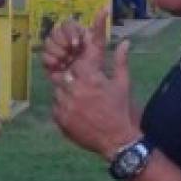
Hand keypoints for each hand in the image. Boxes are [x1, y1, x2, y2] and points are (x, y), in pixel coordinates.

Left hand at [45, 9, 140, 158]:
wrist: (116, 139)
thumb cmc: (120, 109)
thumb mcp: (123, 83)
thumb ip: (120, 61)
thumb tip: (125, 41)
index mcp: (89, 79)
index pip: (75, 64)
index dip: (80, 70)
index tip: (86, 77)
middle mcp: (74, 91)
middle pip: (63, 77)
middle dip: (71, 81)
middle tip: (82, 90)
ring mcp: (66, 106)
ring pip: (57, 92)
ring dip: (65, 94)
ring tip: (80, 103)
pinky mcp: (60, 119)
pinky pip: (55, 107)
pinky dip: (63, 108)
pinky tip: (76, 113)